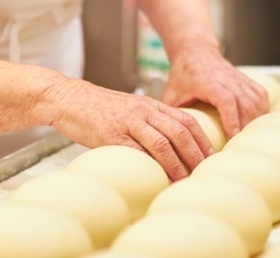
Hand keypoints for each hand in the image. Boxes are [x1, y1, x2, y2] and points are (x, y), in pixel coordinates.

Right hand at [41, 77, 211, 180]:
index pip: (186, 120)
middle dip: (196, 153)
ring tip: (184, 180)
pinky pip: (136, 151)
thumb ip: (148, 123)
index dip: (202, 139)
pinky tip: (157, 177)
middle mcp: (144, 111)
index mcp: (151, 105)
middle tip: (204, 171)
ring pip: (162, 142)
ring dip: (177, 164)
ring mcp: (129, 122)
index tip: (211, 156)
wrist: (69, 98)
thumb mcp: (130, 110)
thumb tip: (166, 147)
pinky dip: (150, 165)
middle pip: (180, 131)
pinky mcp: (112, 134)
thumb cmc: (99, 108)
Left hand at [160, 47, 269, 136]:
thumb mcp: (171, 94)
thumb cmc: (183, 74)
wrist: (196, 51)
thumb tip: (170, 140)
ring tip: (248, 137)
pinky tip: (256, 123)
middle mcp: (227, 79)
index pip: (226, 99)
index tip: (233, 135)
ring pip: (255, 100)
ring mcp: (239, 79)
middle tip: (239, 145)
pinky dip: (262, 110)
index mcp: (208, 82)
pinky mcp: (246, 79)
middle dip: (246, 126)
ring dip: (255, 120)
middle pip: (245, 103)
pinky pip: (260, 95)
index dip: (231, 118)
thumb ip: (171, 115)